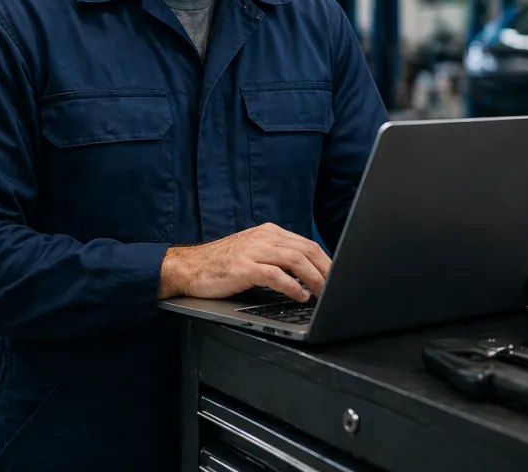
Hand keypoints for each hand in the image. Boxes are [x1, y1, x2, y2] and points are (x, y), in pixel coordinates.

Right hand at [157, 222, 330, 302]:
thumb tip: (307, 275)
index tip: (339, 275)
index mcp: (269, 232)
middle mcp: (264, 237)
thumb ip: (277, 258)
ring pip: (295, 260)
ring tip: (324, 292)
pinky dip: (292, 286)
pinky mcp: (243, 266)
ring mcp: (253, 250)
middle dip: (326, 269)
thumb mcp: (254, 254)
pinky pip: (275, 274)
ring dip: (314, 278)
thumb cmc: (222, 264)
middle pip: (306, 250)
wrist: (188, 267)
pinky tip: (300, 295)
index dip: (326, 260)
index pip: (307, 244)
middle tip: (338, 286)